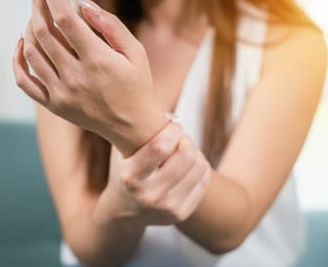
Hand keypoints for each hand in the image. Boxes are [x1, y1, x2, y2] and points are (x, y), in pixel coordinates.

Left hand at [12, 0, 166, 153]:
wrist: (133, 126)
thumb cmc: (138, 85)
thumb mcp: (136, 53)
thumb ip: (111, 26)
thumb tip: (82, 3)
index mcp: (98, 60)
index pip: (64, 18)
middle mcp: (75, 76)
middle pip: (42, 30)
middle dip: (38, 1)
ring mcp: (61, 93)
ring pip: (31, 51)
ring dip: (29, 25)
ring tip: (38, 12)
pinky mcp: (54, 105)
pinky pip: (24, 80)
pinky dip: (18, 58)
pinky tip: (22, 42)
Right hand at [94, 121, 210, 225]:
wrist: (124, 211)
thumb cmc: (127, 170)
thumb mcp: (123, 151)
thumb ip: (137, 131)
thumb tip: (169, 114)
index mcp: (131, 177)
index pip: (161, 147)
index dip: (173, 130)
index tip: (173, 125)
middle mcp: (149, 195)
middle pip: (186, 155)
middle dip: (185, 140)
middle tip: (179, 139)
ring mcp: (166, 208)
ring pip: (199, 166)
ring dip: (194, 153)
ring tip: (182, 153)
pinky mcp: (181, 214)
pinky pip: (204, 180)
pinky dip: (199, 167)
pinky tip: (187, 167)